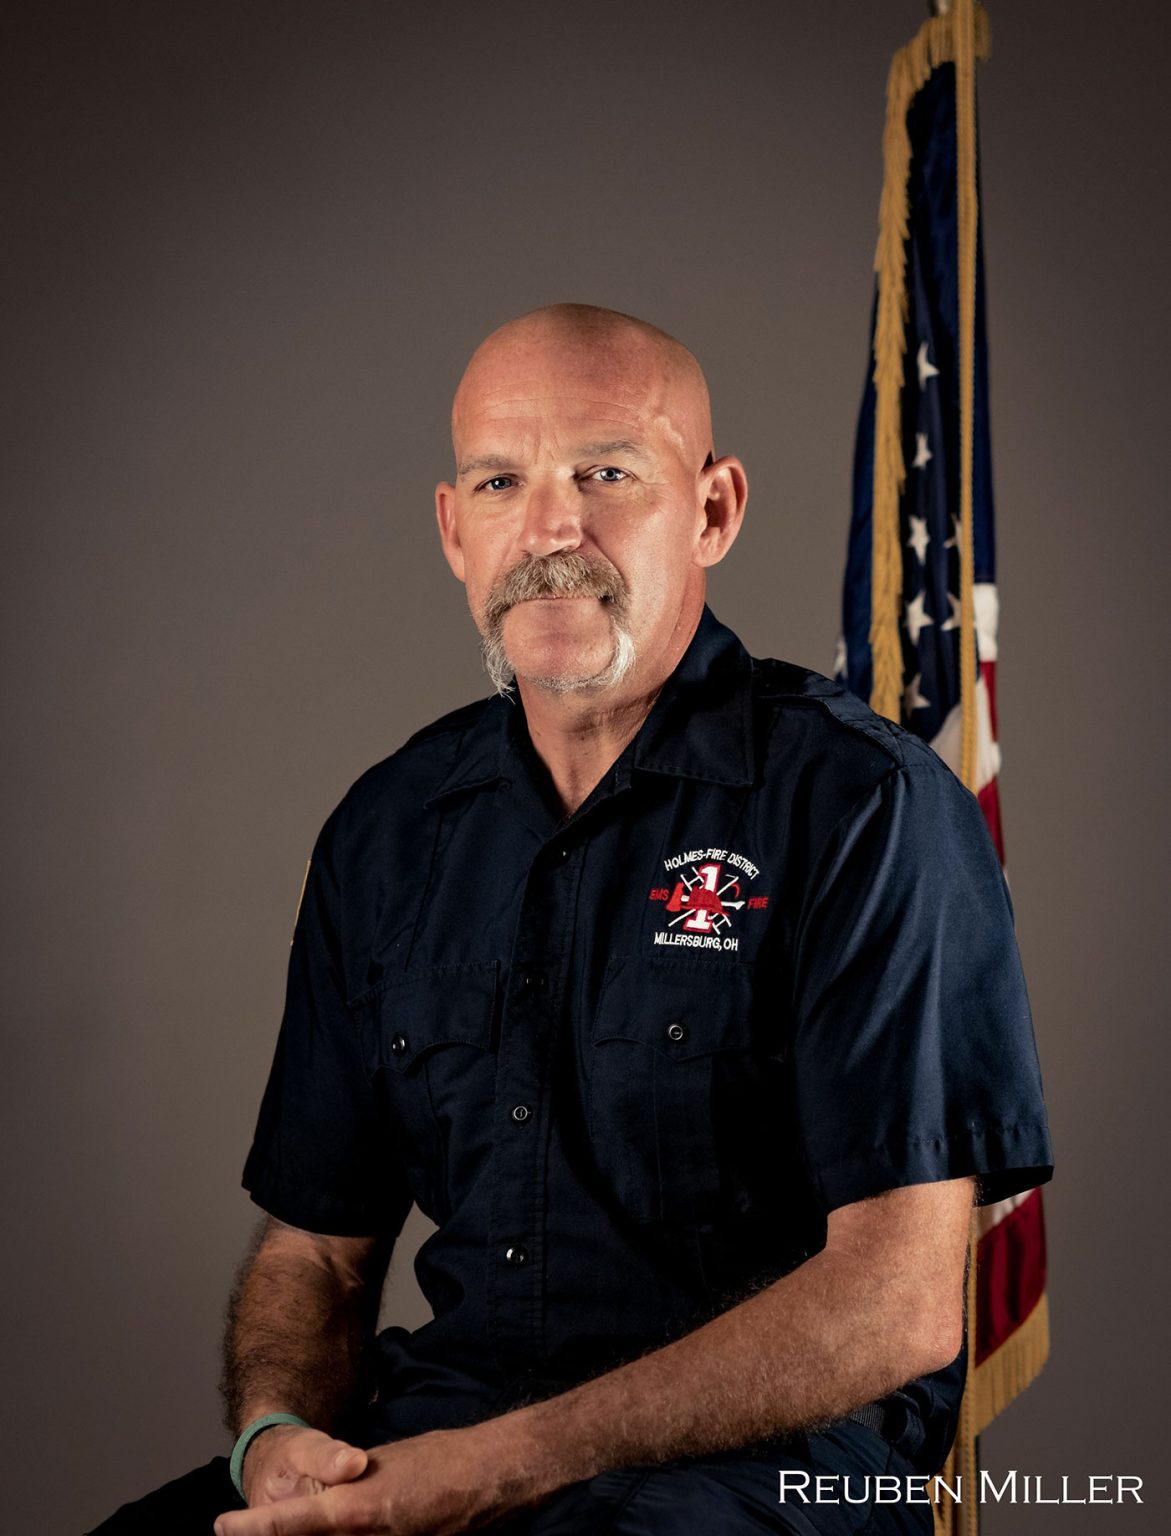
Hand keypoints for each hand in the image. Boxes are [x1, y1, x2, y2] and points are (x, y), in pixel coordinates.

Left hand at [216, 1418, 542, 1535]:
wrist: (494, 1474)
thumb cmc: (442, 1458)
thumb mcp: (385, 1464)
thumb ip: (350, 1487)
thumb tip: (324, 1497)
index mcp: (355, 1505)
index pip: (291, 1523)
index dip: (254, 1530)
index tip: (222, 1528)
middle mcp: (366, 1534)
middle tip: (247, 1531)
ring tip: (287, 1529)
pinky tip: (359, 1530)